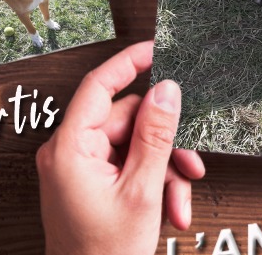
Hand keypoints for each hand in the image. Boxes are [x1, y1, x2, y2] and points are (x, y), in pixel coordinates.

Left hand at [36, 41, 204, 254]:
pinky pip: (128, 168)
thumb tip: (167, 91)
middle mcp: (69, 154)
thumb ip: (156, 136)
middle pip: (129, 123)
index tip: (156, 50)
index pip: (99, 86)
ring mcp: (79, 170)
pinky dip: (153, 186)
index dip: (129, 63)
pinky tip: (167, 212)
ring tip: (179, 206)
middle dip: (166, 148)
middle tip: (192, 168)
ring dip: (165, 174)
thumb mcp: (142, 190)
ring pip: (135, 148)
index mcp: (70, 149)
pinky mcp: (90, 184)